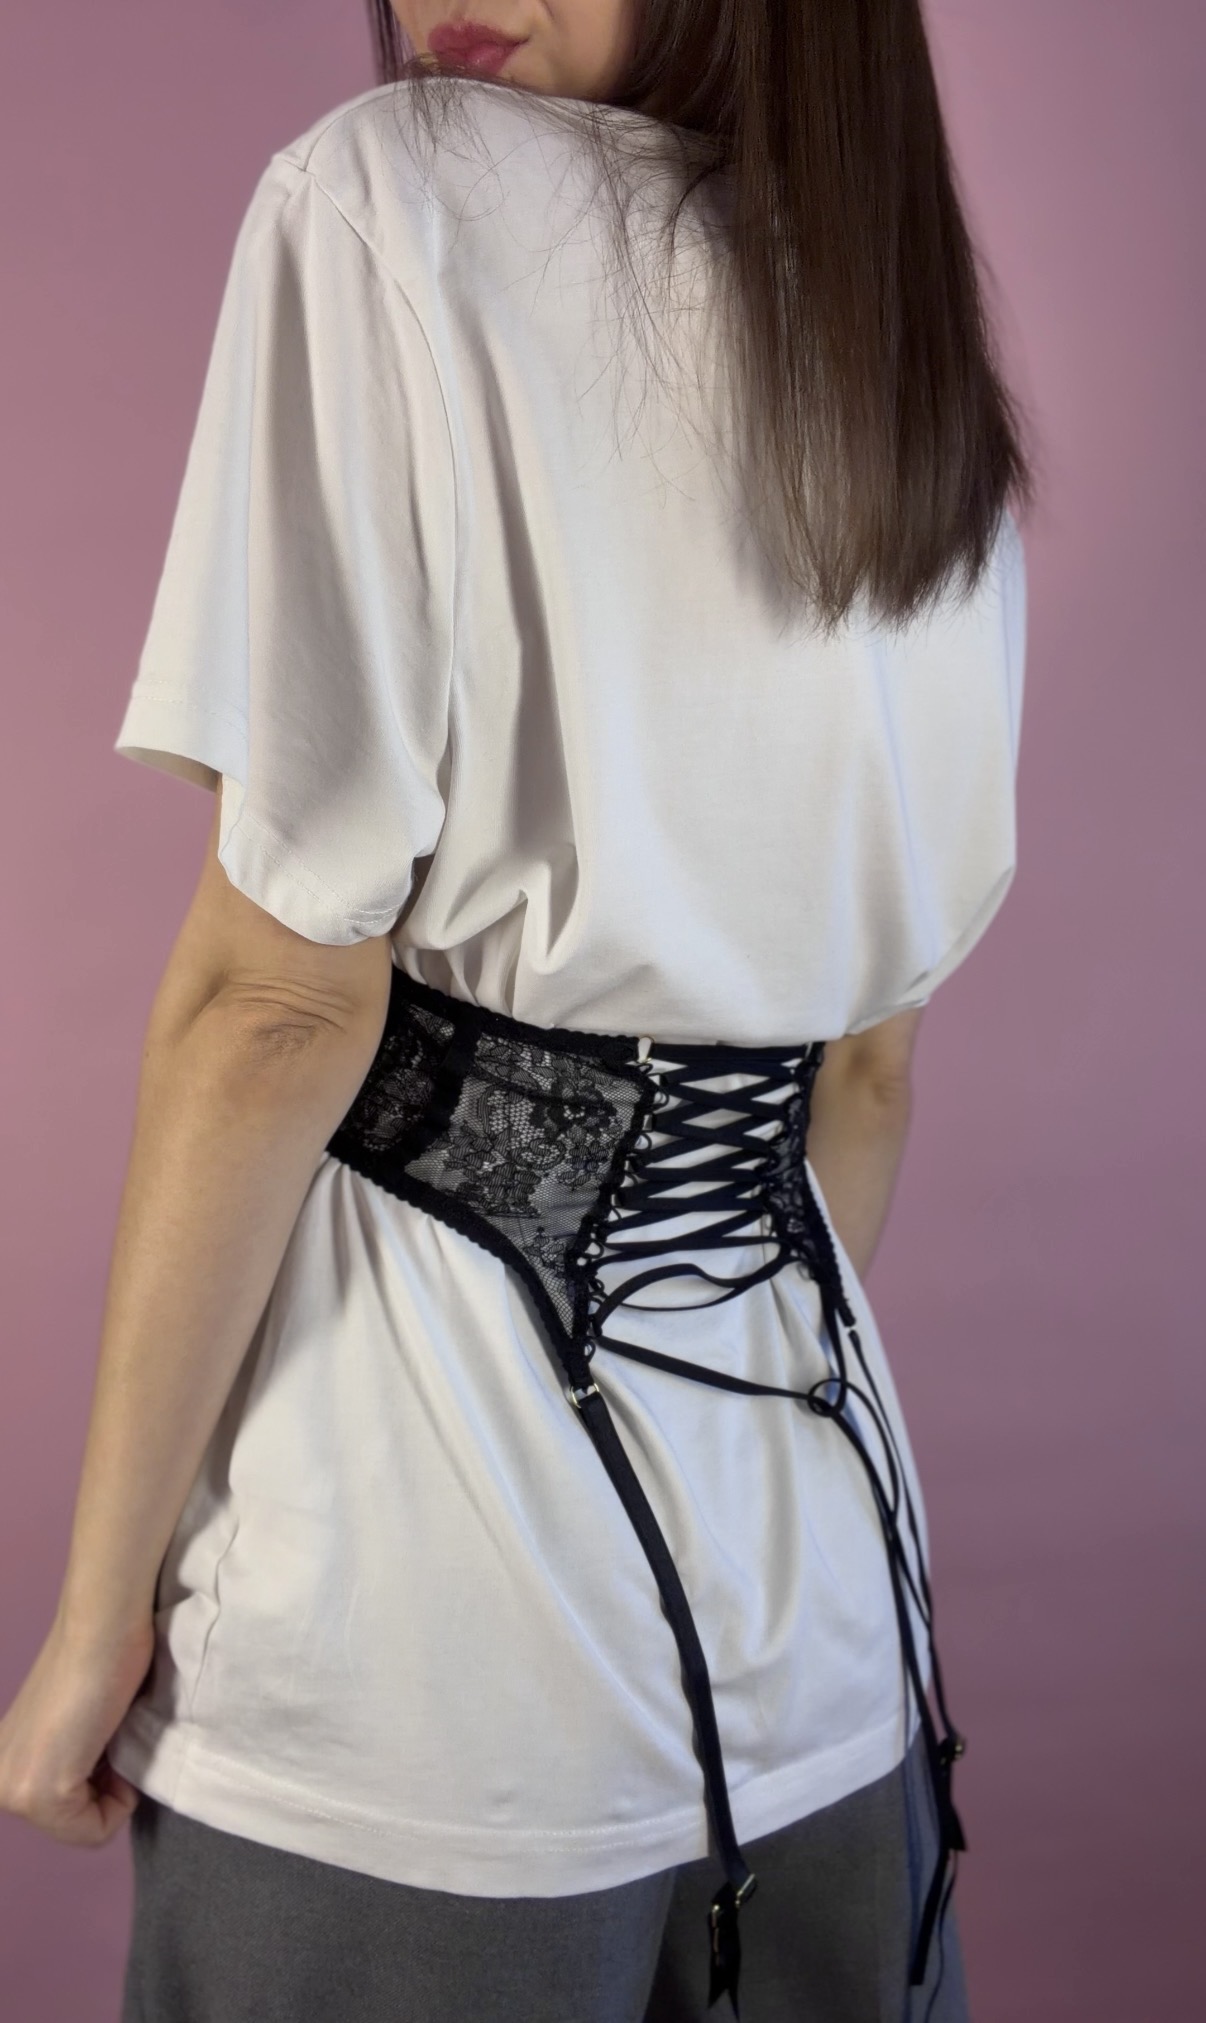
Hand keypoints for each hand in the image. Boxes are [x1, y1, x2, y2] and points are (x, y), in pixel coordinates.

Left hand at [0, 1609, 153, 1845]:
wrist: (103, 1626)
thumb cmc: (101, 1660)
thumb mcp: (73, 1727)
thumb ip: (69, 1759)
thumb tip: (96, 1784)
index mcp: (3, 1766)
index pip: (65, 1817)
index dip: (102, 1782)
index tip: (105, 1735)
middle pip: (73, 1827)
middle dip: (105, 1790)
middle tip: (109, 1735)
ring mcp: (14, 1790)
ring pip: (84, 1831)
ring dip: (113, 1790)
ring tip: (109, 1736)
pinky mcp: (41, 1791)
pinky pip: (96, 1829)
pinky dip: (121, 1797)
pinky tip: (111, 1743)